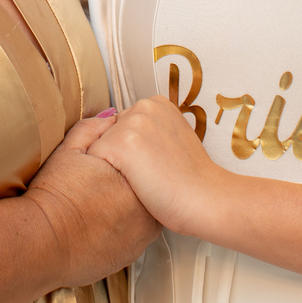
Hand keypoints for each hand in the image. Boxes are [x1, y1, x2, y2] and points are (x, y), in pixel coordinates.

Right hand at [24, 113, 160, 286]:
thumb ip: (94, 129)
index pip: (144, 163)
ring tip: (100, 204)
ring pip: (144, 214)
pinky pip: (134, 237)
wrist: (41, 243)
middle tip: (103, 184)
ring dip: (129, 208)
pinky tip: (100, 223)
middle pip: (147, 188)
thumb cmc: (54, 197)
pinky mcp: (131, 256)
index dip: (124, 161)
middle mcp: (146, 209)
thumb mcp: (69, 150)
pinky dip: (122, 230)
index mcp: (136, 179)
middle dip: (131, 184)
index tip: (107, 165)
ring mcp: (141, 236)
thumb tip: (112, 117)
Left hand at [87, 96, 226, 236]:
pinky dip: (106, 177)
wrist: (207, 199)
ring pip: (99, 146)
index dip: (134, 152)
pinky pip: (94, 160)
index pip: (122, 125)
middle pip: (108, 133)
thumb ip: (151, 132)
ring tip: (143, 180)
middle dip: (120, 156)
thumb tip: (129, 139)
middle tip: (149, 174)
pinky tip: (134, 184)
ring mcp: (131, 123)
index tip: (154, 164)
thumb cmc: (192, 180)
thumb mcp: (174, 140)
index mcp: (157, 103)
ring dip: (113, 167)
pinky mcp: (120, 144)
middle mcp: (143, 106)